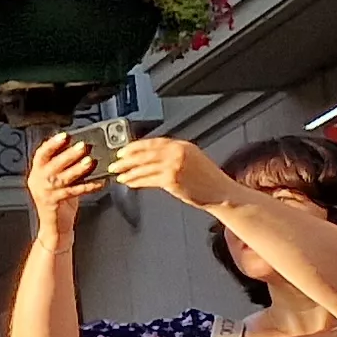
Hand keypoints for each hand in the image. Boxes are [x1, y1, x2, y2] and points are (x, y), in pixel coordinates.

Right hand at [27, 132, 105, 229]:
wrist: (54, 228)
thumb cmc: (58, 205)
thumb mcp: (58, 183)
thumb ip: (65, 170)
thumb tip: (83, 154)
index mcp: (36, 174)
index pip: (41, 155)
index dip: (52, 144)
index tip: (65, 136)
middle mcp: (37, 181)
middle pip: (52, 164)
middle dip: (68, 154)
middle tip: (82, 146)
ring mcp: (44, 192)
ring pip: (61, 177)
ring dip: (76, 168)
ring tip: (89, 161)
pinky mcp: (54, 202)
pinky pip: (73, 191)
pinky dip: (88, 186)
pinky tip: (99, 182)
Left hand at [112, 135, 240, 210]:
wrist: (221, 193)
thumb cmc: (208, 179)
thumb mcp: (192, 159)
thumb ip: (172, 155)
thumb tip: (148, 156)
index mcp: (183, 145)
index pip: (153, 142)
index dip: (135, 146)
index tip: (123, 150)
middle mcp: (178, 153)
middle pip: (145, 154)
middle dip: (127, 159)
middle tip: (115, 163)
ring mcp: (175, 167)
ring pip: (145, 167)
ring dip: (129, 172)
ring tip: (119, 175)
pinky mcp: (172, 180)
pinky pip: (148, 180)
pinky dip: (137, 181)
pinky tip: (130, 183)